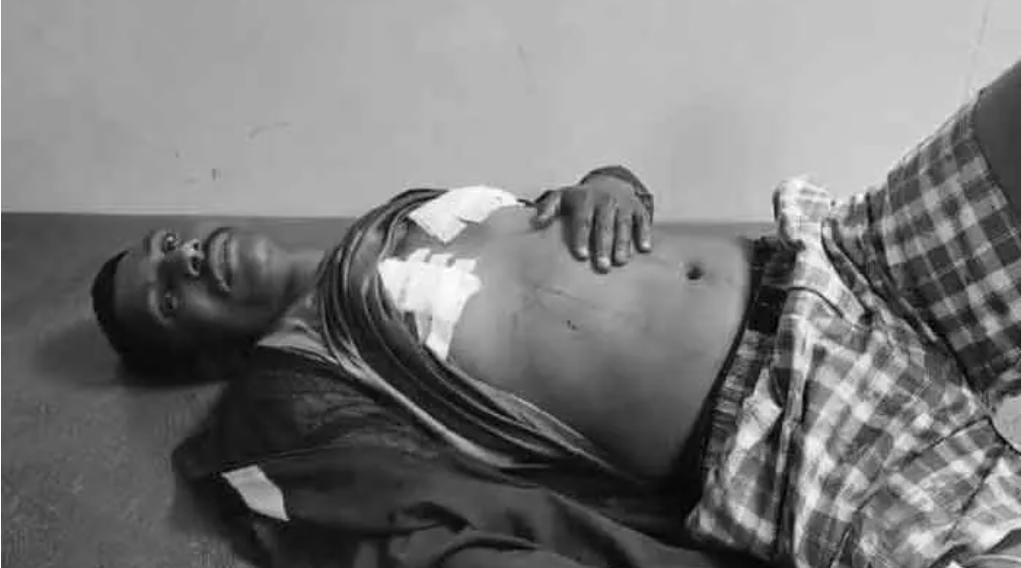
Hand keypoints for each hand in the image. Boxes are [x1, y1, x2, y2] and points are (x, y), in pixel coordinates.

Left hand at [532, 174, 652, 271]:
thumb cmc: (581, 198)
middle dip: (604, 245)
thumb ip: (548, 209)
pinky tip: (645, 248)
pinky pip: (643, 220)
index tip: (581, 255)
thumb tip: (536, 222)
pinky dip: (645, 233)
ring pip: (624, 223)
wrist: (609, 183)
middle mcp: (605, 200)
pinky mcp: (638, 207)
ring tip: (621, 261)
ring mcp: (623, 204)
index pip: (583, 220)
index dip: (582, 238)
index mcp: (585, 200)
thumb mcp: (561, 197)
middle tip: (603, 266)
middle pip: (605, 225)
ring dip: (623, 243)